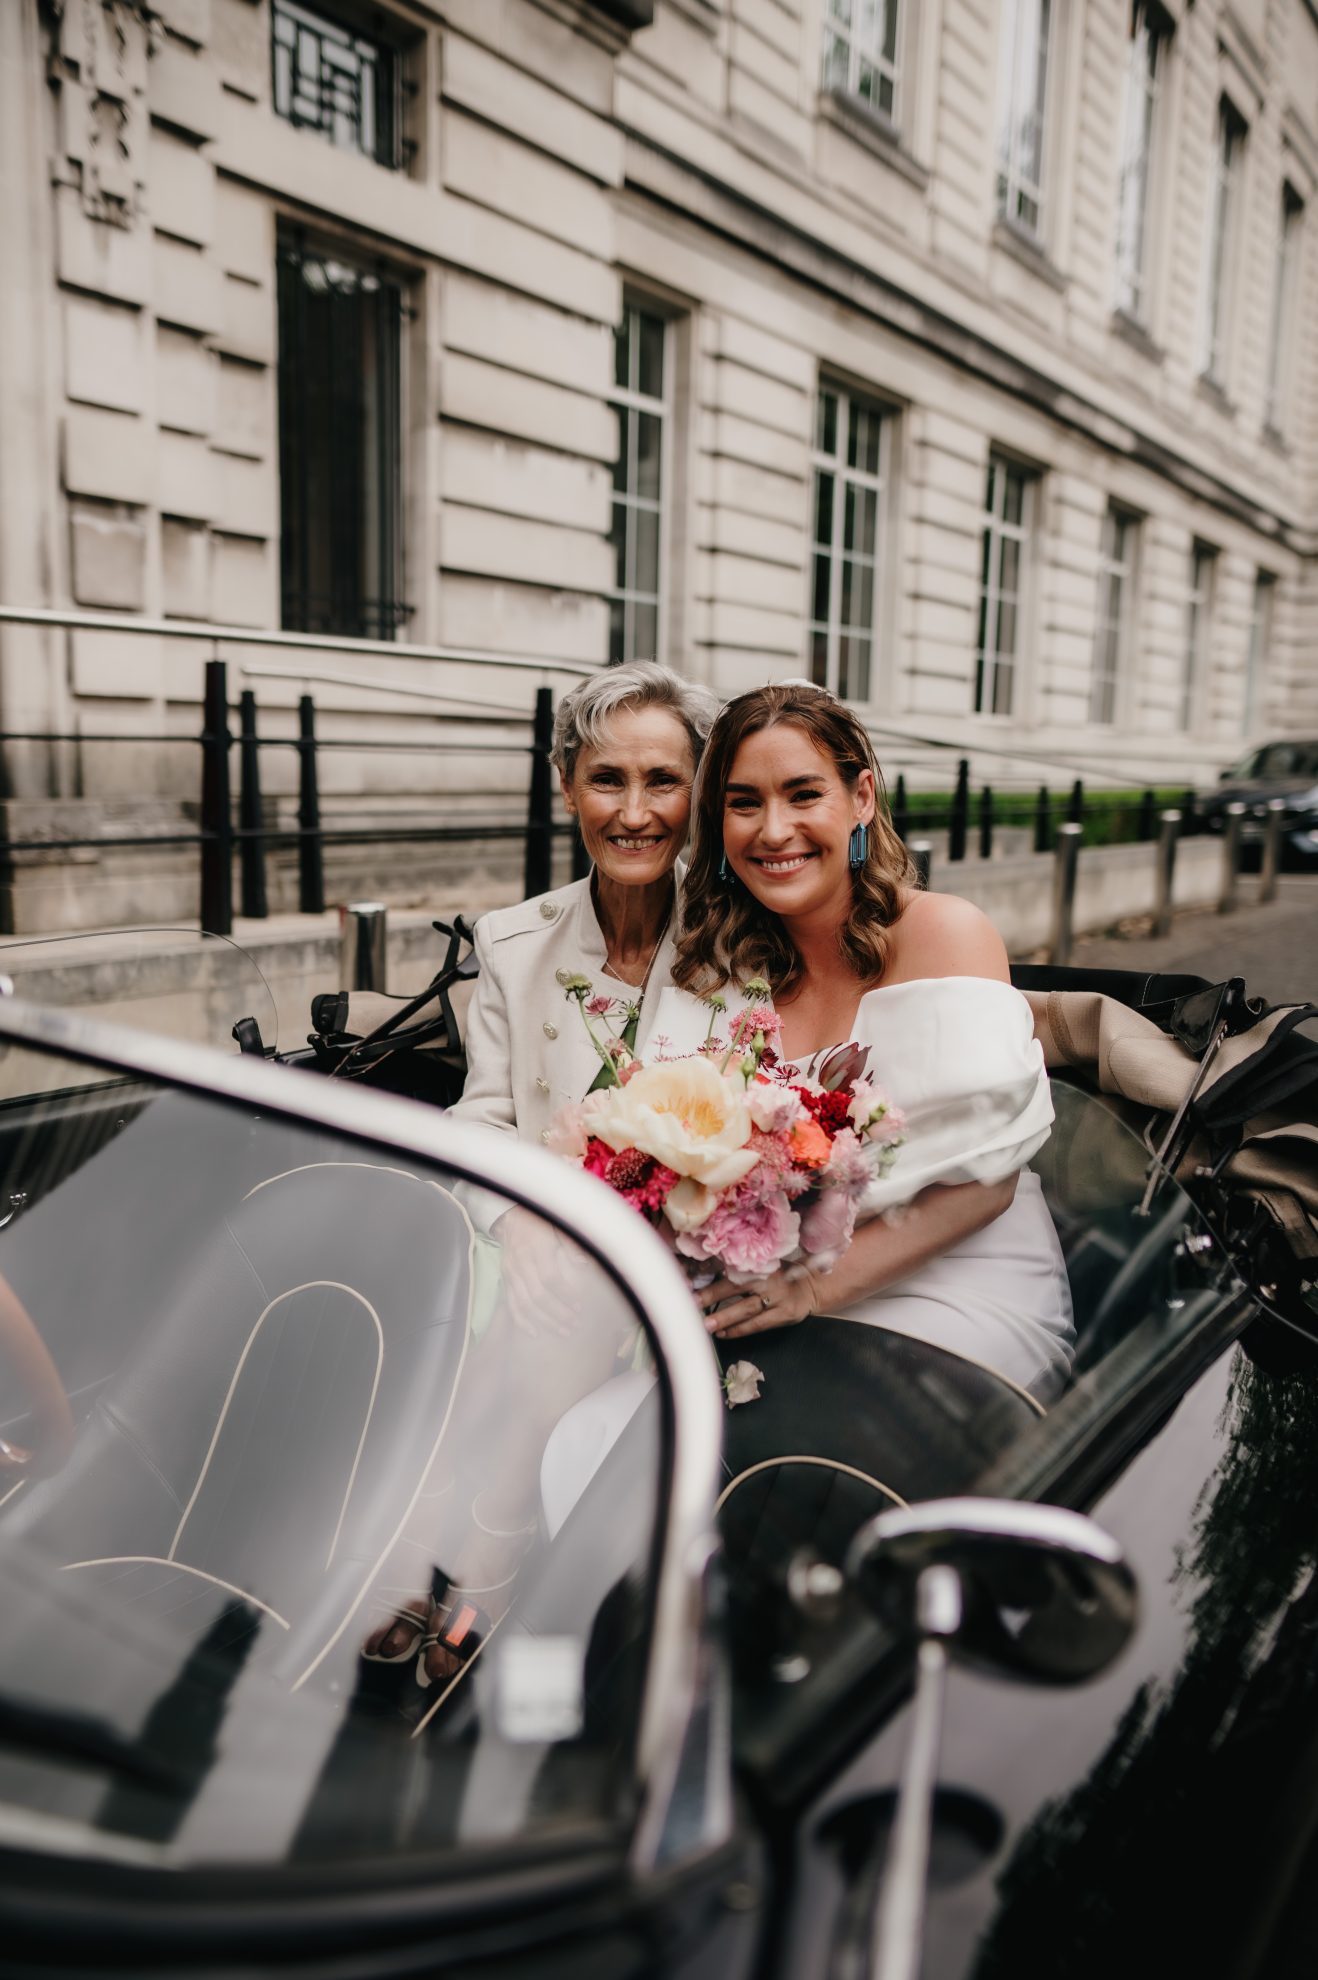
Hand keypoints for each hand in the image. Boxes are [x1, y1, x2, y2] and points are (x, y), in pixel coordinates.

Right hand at [496, 1206, 605, 1338]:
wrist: (513, 1216)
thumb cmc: (542, 1222)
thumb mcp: (559, 1226)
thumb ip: (571, 1245)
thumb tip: (585, 1264)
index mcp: (537, 1248)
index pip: (550, 1277)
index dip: (565, 1294)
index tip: (580, 1306)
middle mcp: (521, 1262)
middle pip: (538, 1295)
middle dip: (558, 1313)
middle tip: (575, 1325)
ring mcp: (511, 1272)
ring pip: (524, 1303)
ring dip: (544, 1321)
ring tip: (563, 1331)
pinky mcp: (505, 1279)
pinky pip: (511, 1304)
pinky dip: (522, 1321)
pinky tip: (534, 1332)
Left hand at [697, 1261, 820, 1338]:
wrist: (812, 1286)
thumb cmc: (780, 1276)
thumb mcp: (764, 1266)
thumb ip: (742, 1271)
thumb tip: (706, 1278)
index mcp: (760, 1264)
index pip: (732, 1270)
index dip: (711, 1278)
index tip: (690, 1285)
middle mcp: (768, 1279)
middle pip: (737, 1287)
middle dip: (713, 1296)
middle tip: (693, 1305)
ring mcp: (777, 1298)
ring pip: (747, 1309)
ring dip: (725, 1317)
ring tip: (706, 1325)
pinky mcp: (784, 1314)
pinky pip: (758, 1324)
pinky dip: (739, 1330)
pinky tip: (724, 1334)